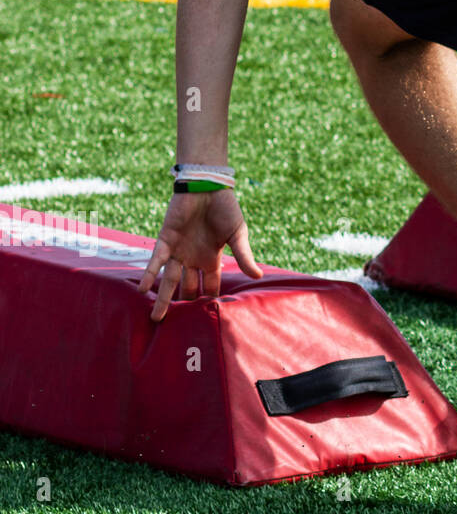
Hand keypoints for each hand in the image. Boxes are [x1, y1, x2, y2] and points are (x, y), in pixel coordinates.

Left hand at [141, 189, 261, 321]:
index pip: (209, 286)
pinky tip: (143, 290)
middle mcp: (193, 258)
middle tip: (177, 328)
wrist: (208, 185)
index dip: (207, 301)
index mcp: (211, 258)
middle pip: (187, 288)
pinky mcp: (165, 240)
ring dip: (162, 298)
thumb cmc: (225, 207)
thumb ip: (244, 255)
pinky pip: (156, 261)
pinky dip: (149, 275)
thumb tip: (258, 276)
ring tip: (156, 319)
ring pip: (168, 280)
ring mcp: (178, 251)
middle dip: (183, 305)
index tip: (205, 322)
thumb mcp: (238, 234)